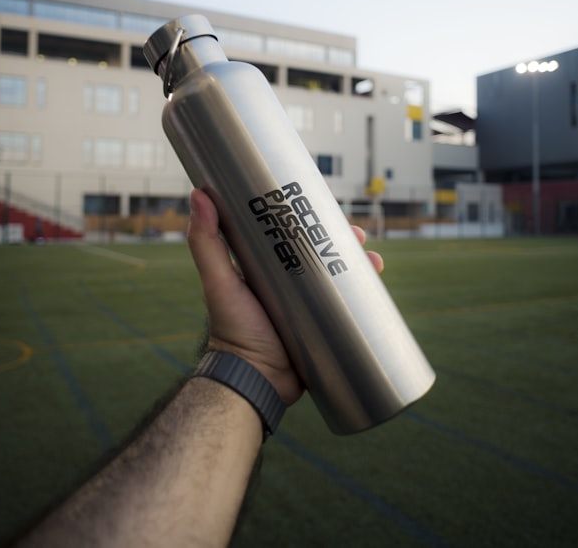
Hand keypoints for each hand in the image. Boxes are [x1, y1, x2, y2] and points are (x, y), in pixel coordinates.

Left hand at [186, 188, 382, 405]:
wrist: (255, 382)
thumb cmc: (232, 332)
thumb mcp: (219, 282)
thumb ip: (206, 243)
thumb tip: (199, 195)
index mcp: (264, 269)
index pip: (290, 235)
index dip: (310, 220)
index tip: (327, 208)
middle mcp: (286, 285)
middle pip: (320, 254)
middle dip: (343, 242)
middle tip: (358, 236)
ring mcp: (306, 308)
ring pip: (339, 279)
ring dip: (359, 266)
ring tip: (374, 261)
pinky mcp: (322, 330)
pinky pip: (347, 310)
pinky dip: (364, 299)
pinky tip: (378, 290)